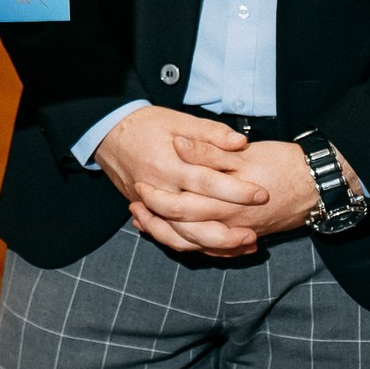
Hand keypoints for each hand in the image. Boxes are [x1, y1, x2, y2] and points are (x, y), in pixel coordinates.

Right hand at [95, 107, 265, 257]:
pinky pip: (170, 237)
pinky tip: (218, 247)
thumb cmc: (146, 124)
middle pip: (193, 221)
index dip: (235, 190)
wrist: (108, 134)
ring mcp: (150, 207)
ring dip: (212, 246)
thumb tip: (241, 143)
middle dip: (226, 231)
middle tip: (255, 234)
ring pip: (181, 237)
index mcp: (168, 165)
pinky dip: (194, 246)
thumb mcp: (179, 120)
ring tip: (240, 246)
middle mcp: (158, 191)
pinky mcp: (148, 213)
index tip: (261, 195)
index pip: (207, 182)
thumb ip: (210, 133)